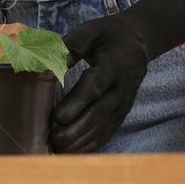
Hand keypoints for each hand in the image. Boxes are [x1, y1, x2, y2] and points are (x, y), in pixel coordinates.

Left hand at [49, 0, 184, 152]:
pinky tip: (75, 152)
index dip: (77, 102)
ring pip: (104, 126)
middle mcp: (122, 87)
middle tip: (54, 139)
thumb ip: (69, 47)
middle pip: (99, 112)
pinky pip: (108, 131)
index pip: (95, 86)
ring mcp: (124, 102)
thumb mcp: (89, 32)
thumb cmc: (108, 35)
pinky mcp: (122, 112)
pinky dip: (92, 143)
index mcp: (114, 64)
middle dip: (77, 129)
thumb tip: (46, 64)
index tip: (58, 117)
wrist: (138, 41)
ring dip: (82, 140)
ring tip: (60, 150)